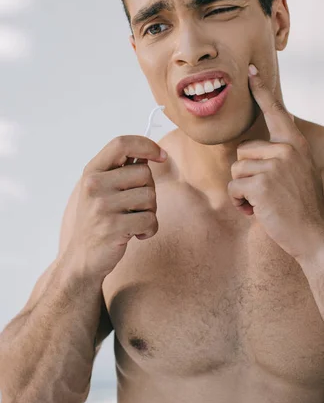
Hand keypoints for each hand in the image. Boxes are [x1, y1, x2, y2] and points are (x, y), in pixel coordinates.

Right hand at [67, 136, 167, 278]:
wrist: (82, 259)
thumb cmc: (98, 220)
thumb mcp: (101, 189)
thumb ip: (121, 169)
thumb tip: (151, 152)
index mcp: (92, 171)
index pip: (121, 144)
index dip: (146, 145)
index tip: (162, 155)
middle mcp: (94, 185)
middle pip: (144, 173)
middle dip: (148, 190)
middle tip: (135, 207)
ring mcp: (102, 206)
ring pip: (150, 196)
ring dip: (150, 211)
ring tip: (133, 221)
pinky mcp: (113, 227)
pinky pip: (150, 220)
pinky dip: (149, 229)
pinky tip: (135, 235)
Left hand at [227, 64, 323, 263]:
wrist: (316, 235)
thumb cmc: (302, 206)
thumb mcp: (298, 172)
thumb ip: (280, 157)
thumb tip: (246, 153)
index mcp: (295, 144)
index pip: (276, 112)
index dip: (262, 91)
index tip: (250, 71)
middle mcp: (286, 149)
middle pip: (242, 152)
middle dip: (247, 175)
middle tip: (267, 193)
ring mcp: (275, 165)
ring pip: (236, 170)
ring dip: (243, 191)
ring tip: (264, 203)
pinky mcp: (262, 183)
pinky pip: (234, 187)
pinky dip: (240, 203)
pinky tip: (257, 211)